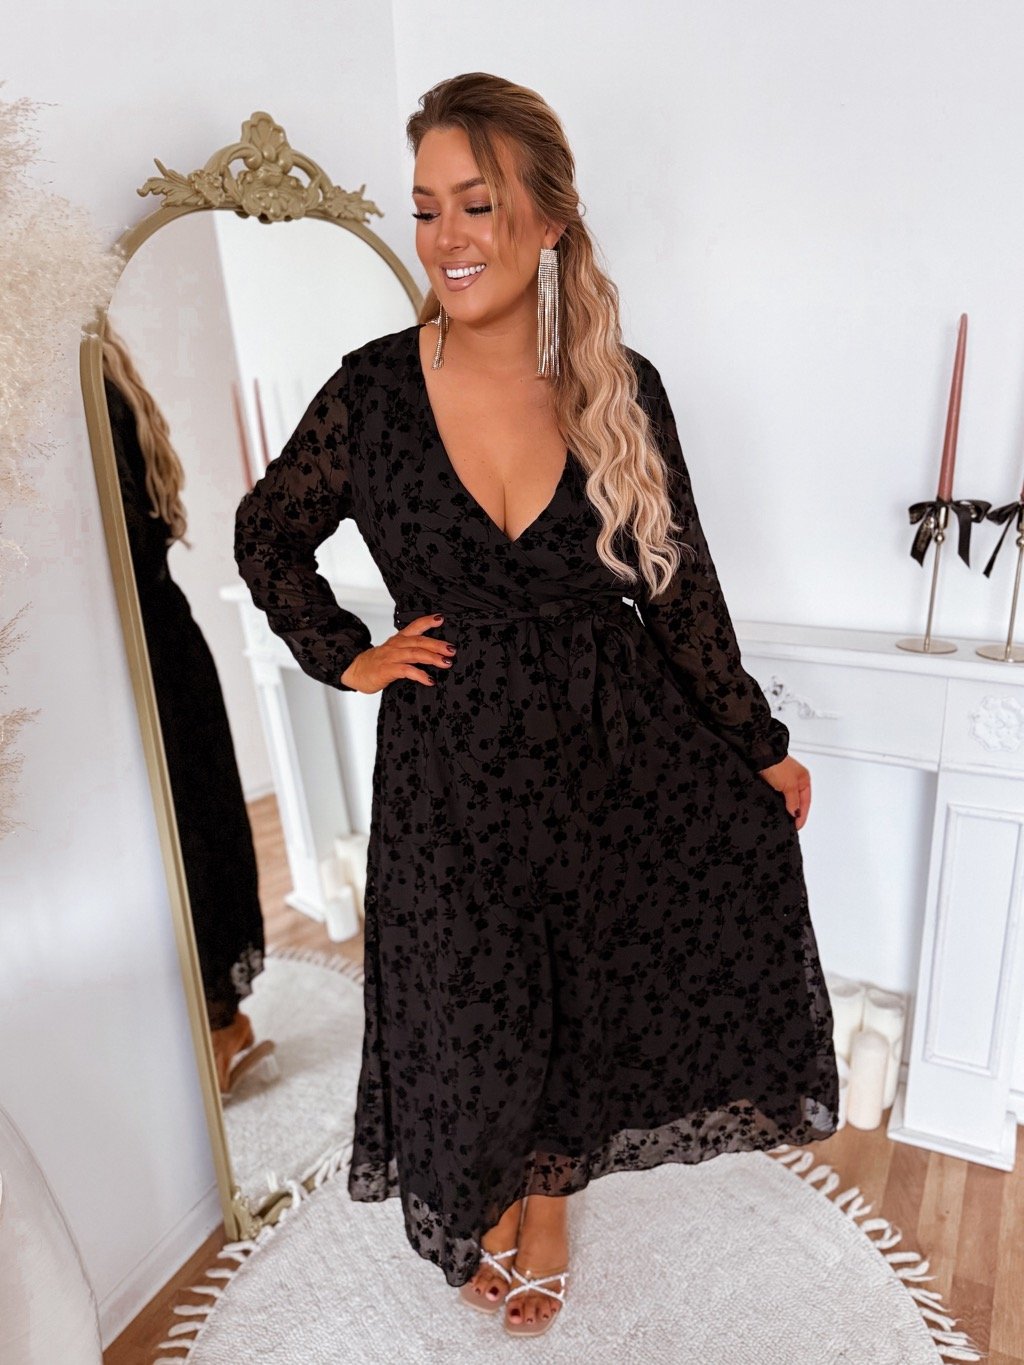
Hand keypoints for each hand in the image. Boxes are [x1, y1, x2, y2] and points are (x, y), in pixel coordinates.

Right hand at [340, 613, 455, 692]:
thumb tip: (434, 653)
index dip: (427, 621)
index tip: (441, 618)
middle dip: (437, 644)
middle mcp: (396, 645)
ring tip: (446, 663)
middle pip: (419, 641)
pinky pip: (406, 670)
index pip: (414, 626)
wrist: (355, 671)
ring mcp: (391, 657)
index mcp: (399, 639)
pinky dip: (419, 674)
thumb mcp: (394, 651)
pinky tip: (429, 679)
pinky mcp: (387, 670)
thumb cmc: (377, 663)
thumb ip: (411, 650)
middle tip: (452, 649)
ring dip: (432, 657)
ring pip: (414, 654)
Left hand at [758, 754, 810, 830]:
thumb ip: (793, 802)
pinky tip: (771, 809)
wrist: (758, 755)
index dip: (801, 816)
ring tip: (780, 820)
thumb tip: (794, 815)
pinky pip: (773, 797)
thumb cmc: (777, 764)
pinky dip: (773, 804)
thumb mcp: (790, 785)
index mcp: (803, 780)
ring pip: (784, 800)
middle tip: (789, 825)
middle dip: (792, 813)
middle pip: (795, 802)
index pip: (805, 802)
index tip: (796, 826)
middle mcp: (793, 781)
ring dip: (782, 809)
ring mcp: (781, 782)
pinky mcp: (768, 782)